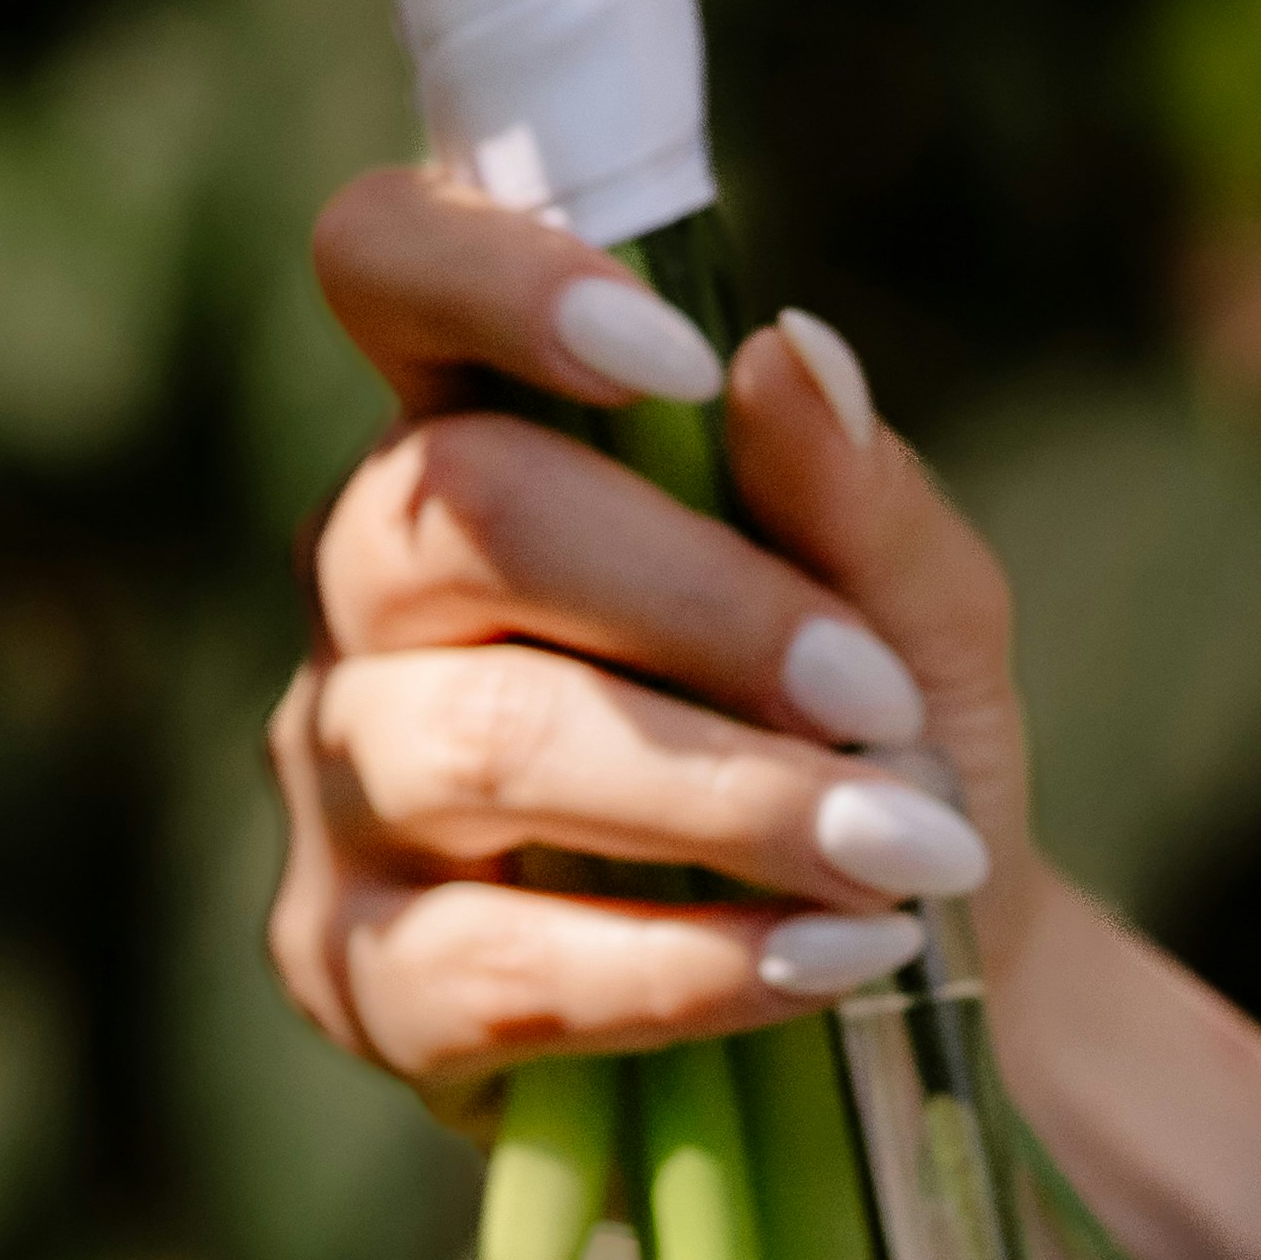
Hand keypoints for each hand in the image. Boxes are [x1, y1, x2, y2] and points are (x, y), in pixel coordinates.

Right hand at [266, 172, 1046, 1121]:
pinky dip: (684, 962)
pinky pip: (494, 960)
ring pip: (481, 743)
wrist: (913, 995)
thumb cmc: (882, 747)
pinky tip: (823, 963)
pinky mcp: (356, 971)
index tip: (678, 361)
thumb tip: (789, 352)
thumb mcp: (919, 612)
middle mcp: (367, 587)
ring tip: (899, 856)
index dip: (492, 277)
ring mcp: (341, 780)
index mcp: (478, 431)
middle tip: (884, 703)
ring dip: (721, 798)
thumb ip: (855, 495)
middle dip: (700, 605)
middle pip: (462, 515)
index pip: (385, 265)